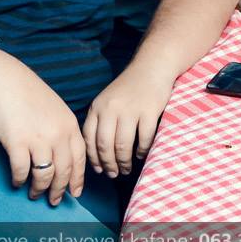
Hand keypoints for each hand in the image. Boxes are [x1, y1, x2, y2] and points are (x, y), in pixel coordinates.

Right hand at [0, 65, 85, 205]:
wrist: (5, 80)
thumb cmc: (29, 96)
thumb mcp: (56, 110)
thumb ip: (63, 130)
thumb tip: (63, 156)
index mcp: (70, 125)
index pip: (80, 158)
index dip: (78, 179)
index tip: (75, 193)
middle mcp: (58, 133)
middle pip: (64, 170)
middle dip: (60, 190)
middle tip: (55, 201)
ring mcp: (38, 138)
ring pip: (45, 175)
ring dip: (40, 189)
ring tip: (35, 195)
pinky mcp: (17, 142)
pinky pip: (22, 170)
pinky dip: (20, 180)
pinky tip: (17, 182)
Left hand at [82, 62, 175, 177]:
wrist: (151, 67)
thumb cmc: (129, 87)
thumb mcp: (107, 100)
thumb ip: (100, 121)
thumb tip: (96, 154)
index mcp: (97, 107)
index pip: (89, 139)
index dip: (93, 159)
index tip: (98, 170)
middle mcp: (111, 109)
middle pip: (104, 146)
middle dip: (108, 165)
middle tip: (113, 174)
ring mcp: (130, 110)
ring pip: (123, 145)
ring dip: (124, 162)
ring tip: (126, 169)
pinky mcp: (149, 111)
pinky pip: (143, 138)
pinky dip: (141, 150)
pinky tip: (140, 155)